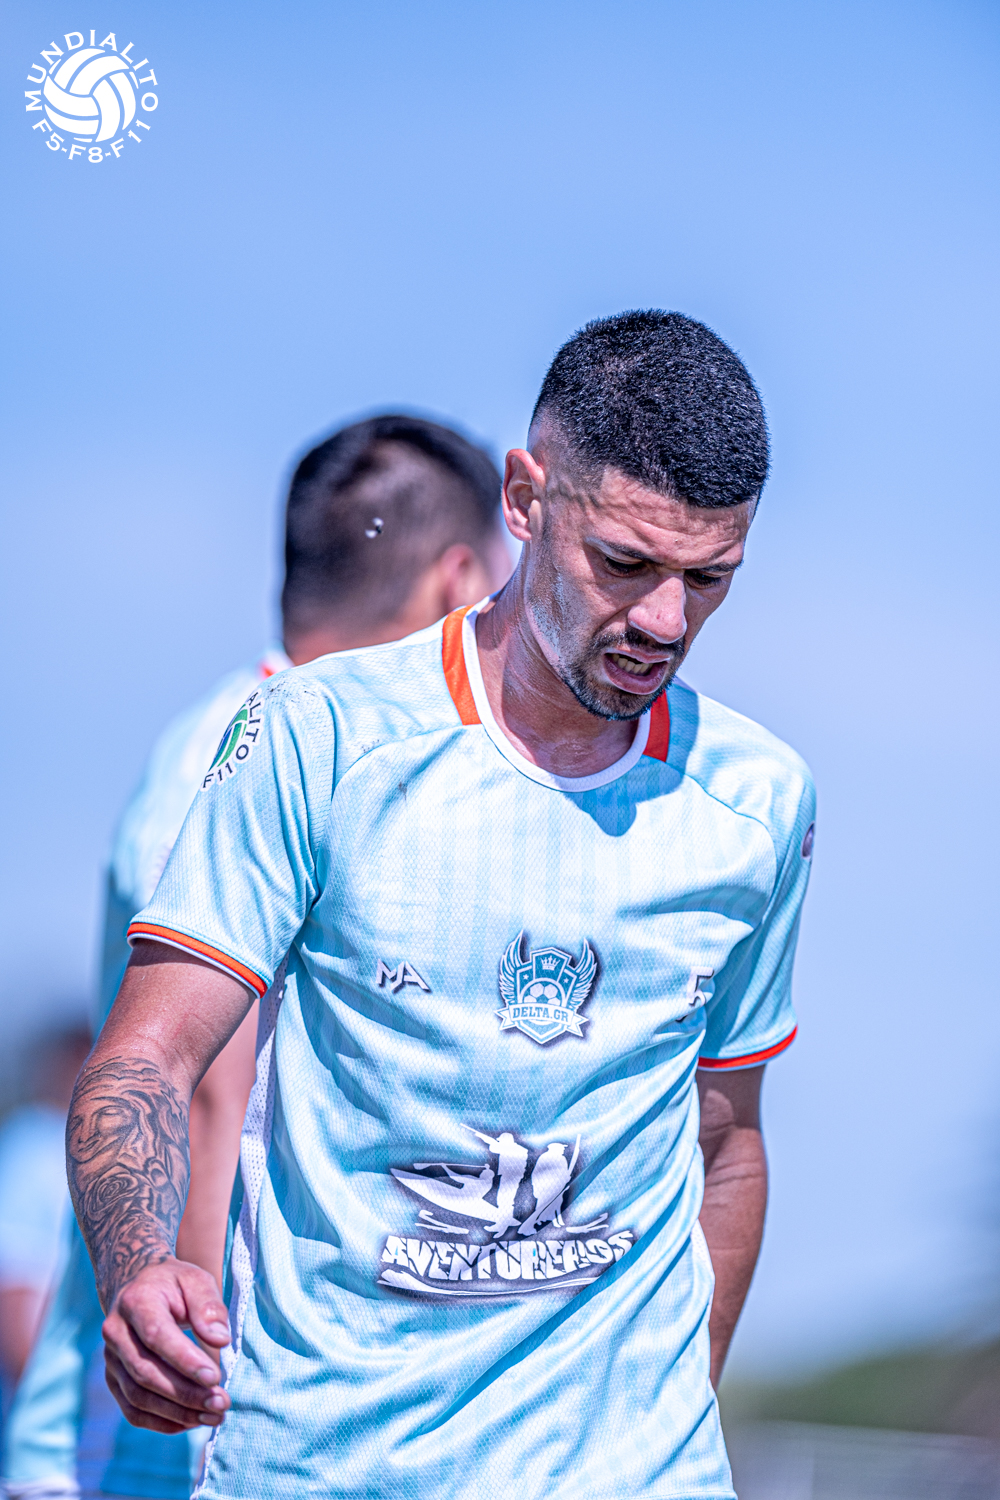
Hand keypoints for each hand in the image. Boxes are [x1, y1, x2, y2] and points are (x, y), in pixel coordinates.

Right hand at [102, 1257, 231, 1432]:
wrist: (138, 1286)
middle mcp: (115, 1332)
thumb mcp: (195, 1280)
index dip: (184, 1360)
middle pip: (146, 1372)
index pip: (156, 1336)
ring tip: (213, 1416)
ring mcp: (111, 1359)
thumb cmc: (173, 1284)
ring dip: (177, 1413)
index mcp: (136, 1301)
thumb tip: (220, 1340)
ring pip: (138, 1397)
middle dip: (186, 1394)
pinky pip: (133, 1411)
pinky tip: (191, 1421)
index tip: (215, 1378)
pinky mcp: (114, 1379)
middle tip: (221, 1404)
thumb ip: (208, 1306)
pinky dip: (162, 1422)